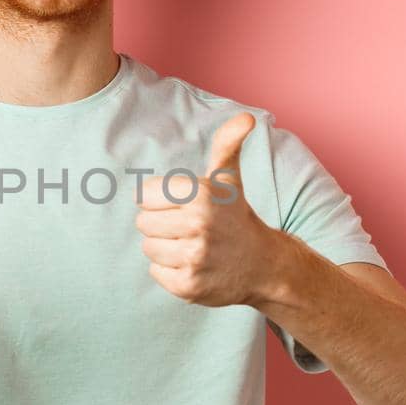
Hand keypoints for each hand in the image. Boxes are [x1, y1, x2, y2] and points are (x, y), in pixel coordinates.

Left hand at [134, 111, 283, 308]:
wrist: (263, 266)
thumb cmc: (235, 216)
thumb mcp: (229, 178)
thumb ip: (228, 144)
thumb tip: (246, 117)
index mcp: (202, 194)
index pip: (144, 195)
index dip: (160, 200)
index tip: (182, 205)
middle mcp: (198, 225)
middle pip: (142, 222)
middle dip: (161, 223)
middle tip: (188, 227)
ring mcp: (194, 258)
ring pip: (147, 247)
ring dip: (164, 247)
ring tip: (192, 246)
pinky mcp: (188, 286)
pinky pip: (155, 271)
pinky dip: (169, 270)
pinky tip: (193, 265)